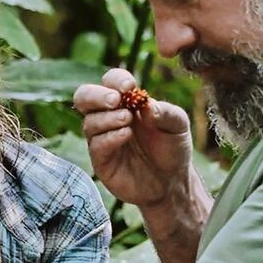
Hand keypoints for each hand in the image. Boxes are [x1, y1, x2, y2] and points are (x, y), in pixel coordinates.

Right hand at [74, 68, 192, 207]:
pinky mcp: (101, 160)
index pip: (110, 81)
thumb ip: (167, 112)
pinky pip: (96, 144)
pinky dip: (109, 137)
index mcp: (126, 101)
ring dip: (107, 118)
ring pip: (89, 121)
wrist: (171, 182)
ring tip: (127, 121)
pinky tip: (126, 135)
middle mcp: (108, 116)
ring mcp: (102, 138)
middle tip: (115, 100)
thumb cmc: (173, 148)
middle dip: (96, 95)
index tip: (129, 87)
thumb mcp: (178, 125)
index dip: (116, 80)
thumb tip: (147, 105)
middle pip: (84, 97)